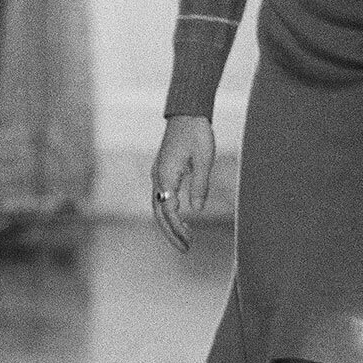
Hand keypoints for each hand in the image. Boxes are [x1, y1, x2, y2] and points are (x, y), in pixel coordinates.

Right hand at [150, 114, 214, 253]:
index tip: (190, 240)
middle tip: (186, 249)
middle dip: (171, 233)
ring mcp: (158, 176)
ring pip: (159, 208)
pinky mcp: (162, 174)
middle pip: (159, 213)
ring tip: (186, 239)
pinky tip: (181, 220)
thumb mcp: (204, 159)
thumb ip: (199, 185)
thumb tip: (196, 210)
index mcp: (166, 176)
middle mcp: (157, 178)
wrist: (186, 113)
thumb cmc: (196, 133)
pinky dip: (170, 214)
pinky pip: (162, 199)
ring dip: (170, 225)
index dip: (178, 228)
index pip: (169, 210)